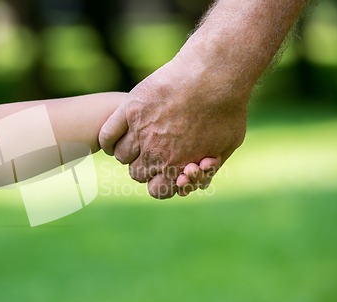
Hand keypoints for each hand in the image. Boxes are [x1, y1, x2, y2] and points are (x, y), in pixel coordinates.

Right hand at [99, 51, 247, 198]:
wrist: (214, 75)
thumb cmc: (227, 108)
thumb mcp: (228, 144)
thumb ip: (209, 165)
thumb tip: (194, 172)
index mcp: (177, 167)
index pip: (156, 190)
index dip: (160, 181)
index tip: (164, 169)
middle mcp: (155, 154)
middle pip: (136, 173)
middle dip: (145, 165)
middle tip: (153, 150)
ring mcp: (140, 132)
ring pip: (122, 155)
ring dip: (129, 151)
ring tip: (138, 137)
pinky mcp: (130, 110)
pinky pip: (107, 135)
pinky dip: (109, 139)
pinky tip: (116, 135)